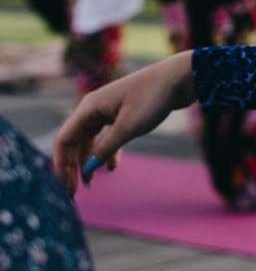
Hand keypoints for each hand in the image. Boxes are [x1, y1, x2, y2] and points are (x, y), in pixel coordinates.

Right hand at [53, 52, 195, 196]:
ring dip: (89, 161)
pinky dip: (106, 152)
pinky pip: (106, 137)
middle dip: (72, 167)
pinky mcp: (121, 114)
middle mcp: (93, 108)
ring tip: (92, 183)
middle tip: (76, 192)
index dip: (61, 165)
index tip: (66, 189)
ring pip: (89, 140)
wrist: (178, 78)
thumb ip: (106, 149)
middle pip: (74, 142)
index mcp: (89, 107)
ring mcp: (107, 110)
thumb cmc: (152, 98)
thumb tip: (87, 170)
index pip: (64, 140)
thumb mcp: (128, 127)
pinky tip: (113, 168)